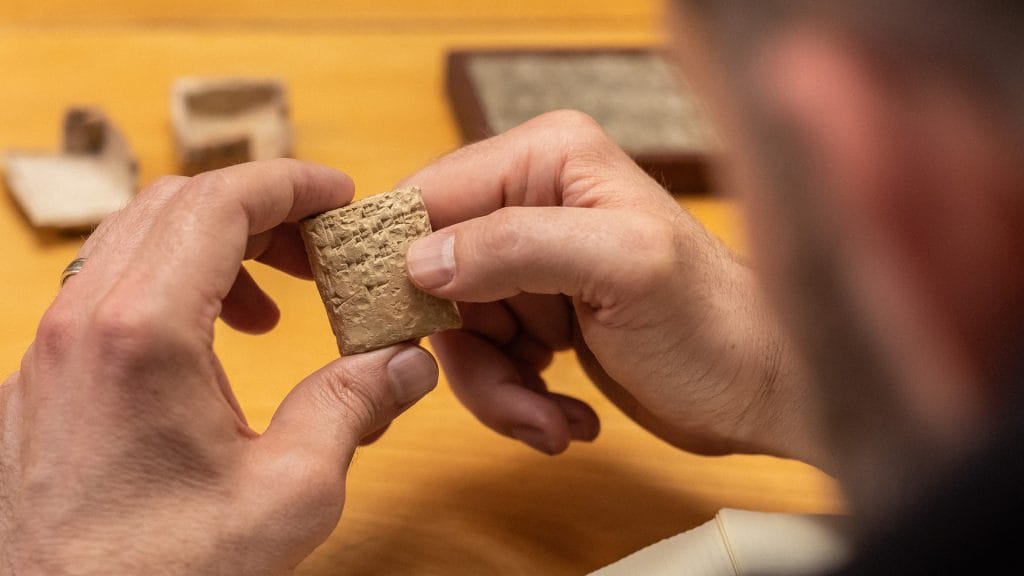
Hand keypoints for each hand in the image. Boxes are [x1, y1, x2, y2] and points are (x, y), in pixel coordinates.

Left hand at [1, 160, 438, 574]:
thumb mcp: (288, 493)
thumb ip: (354, 407)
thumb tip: (408, 360)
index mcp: (143, 331)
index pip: (218, 201)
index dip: (289, 183)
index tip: (339, 195)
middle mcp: (81, 321)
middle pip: (175, 206)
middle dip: (260, 210)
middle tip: (320, 249)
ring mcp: (48, 349)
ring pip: (134, 241)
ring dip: (214, 248)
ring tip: (271, 307)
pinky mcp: (39, 380)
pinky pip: (105, 290)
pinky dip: (170, 286)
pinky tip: (209, 347)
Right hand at [403, 111, 820, 463]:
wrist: (757, 392)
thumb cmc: (713, 325)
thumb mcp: (621, 270)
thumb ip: (517, 246)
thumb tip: (419, 259)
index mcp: (548, 158)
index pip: (432, 195)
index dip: (401, 261)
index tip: (393, 326)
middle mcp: (533, 198)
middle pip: (435, 272)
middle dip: (470, 348)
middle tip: (519, 395)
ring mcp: (534, 260)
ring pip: (458, 327)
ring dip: (497, 386)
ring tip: (554, 417)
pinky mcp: (539, 311)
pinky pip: (487, 356)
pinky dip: (516, 397)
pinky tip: (567, 414)